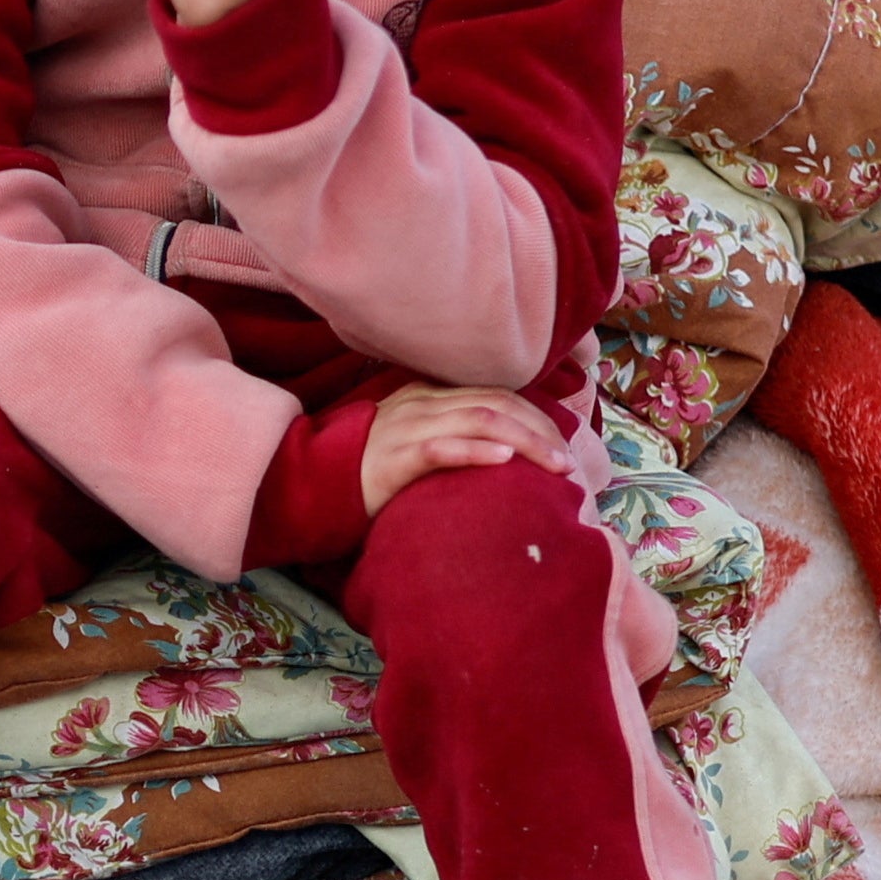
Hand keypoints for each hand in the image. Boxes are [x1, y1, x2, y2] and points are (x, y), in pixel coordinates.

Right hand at [357, 382, 567, 515]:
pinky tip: (504, 461)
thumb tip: (503, 453)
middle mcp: (421, 404)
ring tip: (554, 466)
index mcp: (429, 396)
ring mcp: (406, 428)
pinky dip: (475, 451)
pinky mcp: (392, 459)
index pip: (496, 395)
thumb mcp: (414, 442)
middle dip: (541, 431)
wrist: (312, 484)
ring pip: (478, 420)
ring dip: (525, 442)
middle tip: (569, 463)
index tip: (564, 447)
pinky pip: (439, 448)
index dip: (537, 418)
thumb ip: (450, 435)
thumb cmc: (369, 472)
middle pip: (496, 405)